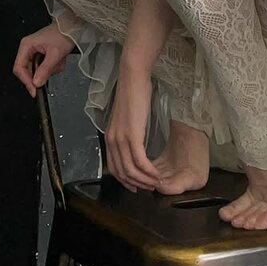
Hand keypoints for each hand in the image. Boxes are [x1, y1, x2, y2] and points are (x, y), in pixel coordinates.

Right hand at [13, 23, 74, 97]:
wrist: (73, 27)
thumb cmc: (64, 34)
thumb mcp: (55, 54)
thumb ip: (45, 69)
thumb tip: (36, 83)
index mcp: (27, 45)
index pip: (19, 68)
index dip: (26, 81)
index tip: (34, 90)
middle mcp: (28, 48)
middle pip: (27, 70)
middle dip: (41, 74)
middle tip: (49, 76)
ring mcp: (34, 52)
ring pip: (37, 70)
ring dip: (49, 70)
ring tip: (59, 62)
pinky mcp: (41, 54)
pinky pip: (43, 67)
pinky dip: (52, 67)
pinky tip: (59, 61)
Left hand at [104, 64, 160, 192]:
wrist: (133, 78)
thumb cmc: (133, 94)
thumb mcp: (127, 118)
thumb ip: (127, 133)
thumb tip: (136, 145)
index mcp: (110, 138)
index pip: (114, 168)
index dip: (126, 181)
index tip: (138, 186)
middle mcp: (112, 141)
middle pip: (122, 173)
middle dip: (137, 184)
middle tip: (150, 187)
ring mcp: (121, 139)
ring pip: (131, 170)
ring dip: (145, 180)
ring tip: (156, 182)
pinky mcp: (132, 135)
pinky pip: (140, 161)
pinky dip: (149, 170)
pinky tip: (157, 173)